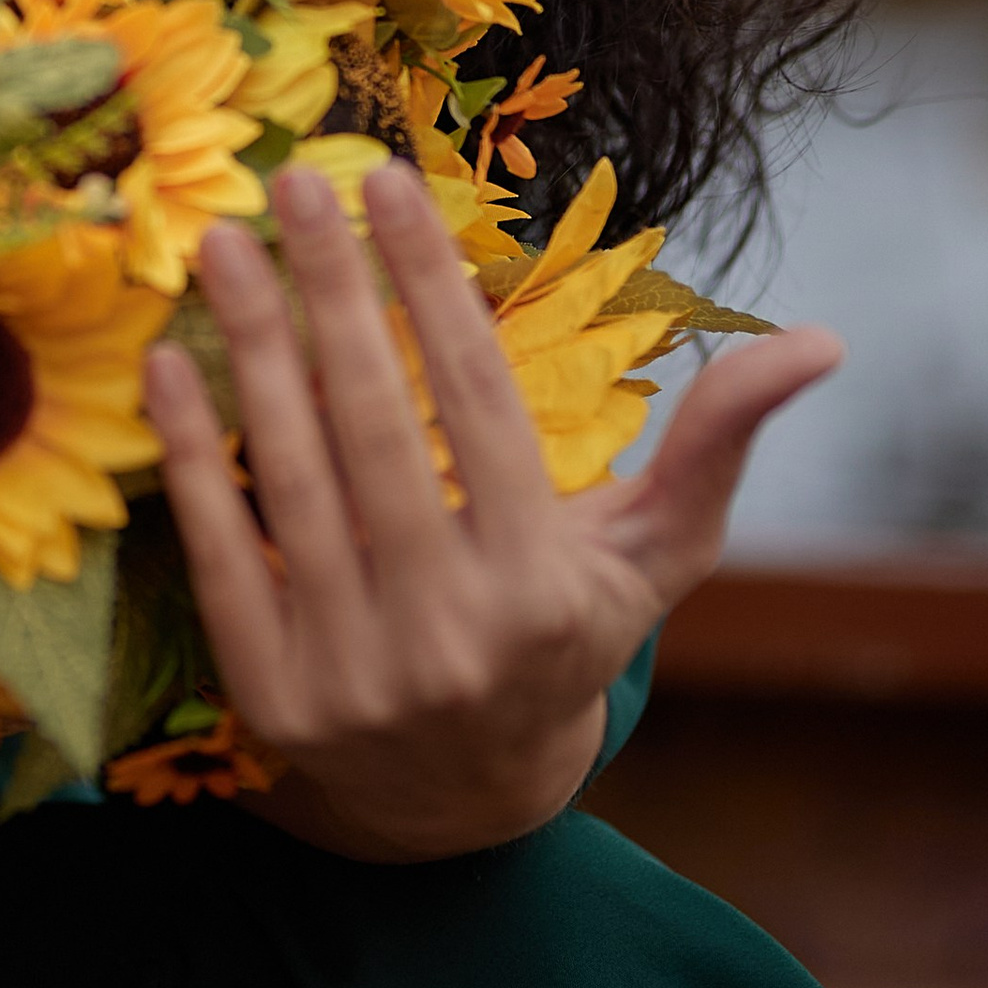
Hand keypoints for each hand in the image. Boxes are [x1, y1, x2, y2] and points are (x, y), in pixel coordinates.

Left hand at [145, 160, 841, 862]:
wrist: (461, 804)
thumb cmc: (563, 638)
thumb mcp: (655, 557)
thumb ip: (717, 444)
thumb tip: (821, 342)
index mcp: (543, 588)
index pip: (476, 405)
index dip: (428, 286)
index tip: (388, 183)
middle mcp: (447, 633)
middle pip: (373, 425)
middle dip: (331, 289)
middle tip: (292, 183)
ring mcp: (350, 669)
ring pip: (291, 475)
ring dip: (249, 346)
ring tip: (225, 245)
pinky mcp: (266, 693)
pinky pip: (220, 552)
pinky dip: (189, 455)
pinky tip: (166, 363)